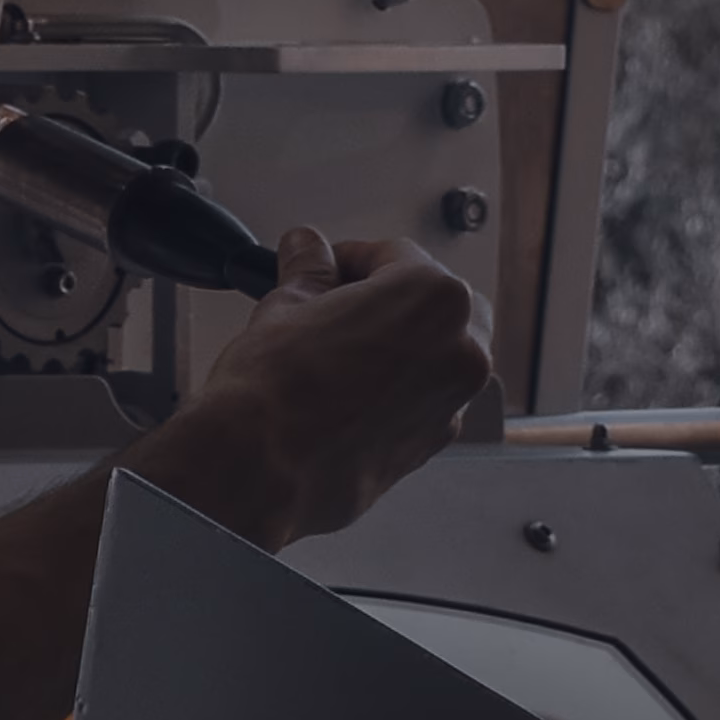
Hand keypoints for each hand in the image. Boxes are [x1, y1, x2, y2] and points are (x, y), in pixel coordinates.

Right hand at [135, 231, 490, 550]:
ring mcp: (450, 403)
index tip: (327, 267)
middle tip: (337, 304)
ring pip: (436, 353)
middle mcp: (458, 351)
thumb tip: (308, 251)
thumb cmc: (276, 392)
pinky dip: (398, 388)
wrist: (261, 469)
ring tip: (339, 349)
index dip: (352, 258)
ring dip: (398, 343)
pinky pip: (424, 398)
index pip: (397, 255)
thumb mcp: (287, 304)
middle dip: (389, 298)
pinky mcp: (431, 445)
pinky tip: (349, 390)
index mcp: (434, 299)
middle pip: (434, 302)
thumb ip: (309, 269)